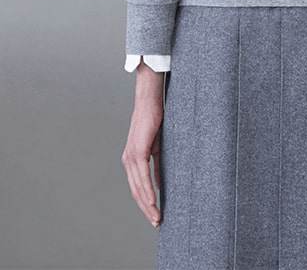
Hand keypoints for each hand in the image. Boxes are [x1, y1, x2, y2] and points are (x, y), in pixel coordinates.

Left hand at [121, 61, 164, 226]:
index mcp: (131, 160)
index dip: (145, 203)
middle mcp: (128, 160)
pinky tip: (154, 201)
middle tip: (157, 222)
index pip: (137, 187)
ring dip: (148, 204)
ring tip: (157, 217)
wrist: (149, 102)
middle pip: (135, 191)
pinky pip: (142, 176)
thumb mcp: (157, 147)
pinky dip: (148, 190)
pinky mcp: (137, 151)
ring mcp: (131, 156)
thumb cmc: (154, 121)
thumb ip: (157, 165)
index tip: (154, 215)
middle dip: (146, 209)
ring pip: (138, 187)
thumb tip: (160, 183)